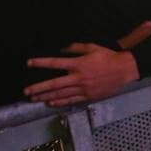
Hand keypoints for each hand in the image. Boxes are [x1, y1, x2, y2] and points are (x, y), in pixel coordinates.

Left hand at [25, 43, 141, 107]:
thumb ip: (76, 48)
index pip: (55, 63)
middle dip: (39, 87)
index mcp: (78, 64)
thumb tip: (62, 49)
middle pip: (54, 83)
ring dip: (46, 96)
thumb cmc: (108, 57)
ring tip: (34, 98)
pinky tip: (51, 103)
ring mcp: (82, 89)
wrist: (124, 70)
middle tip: (26, 91)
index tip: (29, 63)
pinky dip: (60, 102)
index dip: (41, 63)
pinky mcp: (88, 96)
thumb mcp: (92, 47)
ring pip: (60, 94)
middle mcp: (78, 77)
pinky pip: (71, 100)